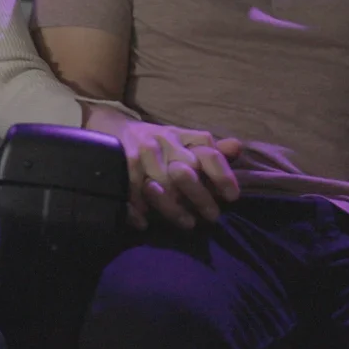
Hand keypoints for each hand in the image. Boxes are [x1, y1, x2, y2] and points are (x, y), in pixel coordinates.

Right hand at [86, 108, 242, 228]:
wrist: (110, 124)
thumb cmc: (156, 141)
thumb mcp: (183, 140)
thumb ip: (210, 149)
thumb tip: (237, 147)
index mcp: (182, 136)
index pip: (208, 152)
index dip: (222, 174)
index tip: (232, 197)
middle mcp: (163, 140)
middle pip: (187, 172)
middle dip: (200, 197)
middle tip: (211, 217)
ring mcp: (141, 151)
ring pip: (162, 185)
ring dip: (174, 208)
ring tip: (186, 223)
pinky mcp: (120, 161)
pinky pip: (132, 189)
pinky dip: (138, 209)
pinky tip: (145, 222)